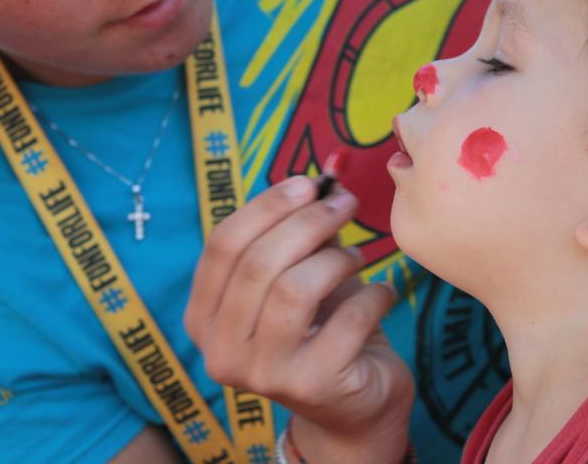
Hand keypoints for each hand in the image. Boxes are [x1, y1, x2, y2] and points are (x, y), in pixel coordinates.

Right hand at [184, 176, 413, 462]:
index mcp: (203, 317)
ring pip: (294, 290)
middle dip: (308, 222)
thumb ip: (293, 234)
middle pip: (258, 264)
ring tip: (358, 256)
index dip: (265, 207)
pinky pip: (345, 320)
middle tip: (345, 204)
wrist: (353, 408)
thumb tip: (321, 179)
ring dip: (336, 259)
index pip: (222, 246)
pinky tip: (384, 293)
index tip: (307, 184)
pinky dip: (373, 296)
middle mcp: (221, 351)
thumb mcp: (293, 278)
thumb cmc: (319, 329)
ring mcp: (264, 374)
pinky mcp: (312, 387)